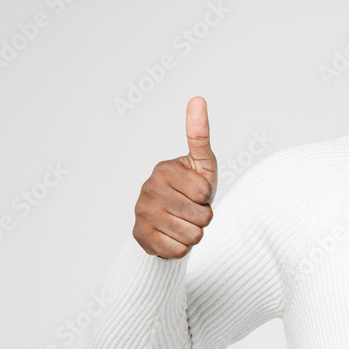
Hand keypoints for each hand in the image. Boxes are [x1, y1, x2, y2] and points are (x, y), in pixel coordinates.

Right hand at [132, 96, 217, 258]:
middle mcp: (148, 188)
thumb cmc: (190, 191)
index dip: (208, 197)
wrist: (167, 224)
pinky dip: (182, 248)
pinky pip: (178, 251)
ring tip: (183, 223)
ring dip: (194, 234)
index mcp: (164, 168)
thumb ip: (200, 135)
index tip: (197, 192)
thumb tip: (197, 98)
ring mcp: (141, 213)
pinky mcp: (140, 237)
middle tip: (191, 211)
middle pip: (202, 216)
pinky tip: (172, 237)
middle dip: (204, 218)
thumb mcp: (201, 164)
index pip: (205, 192)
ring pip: (192, 236)